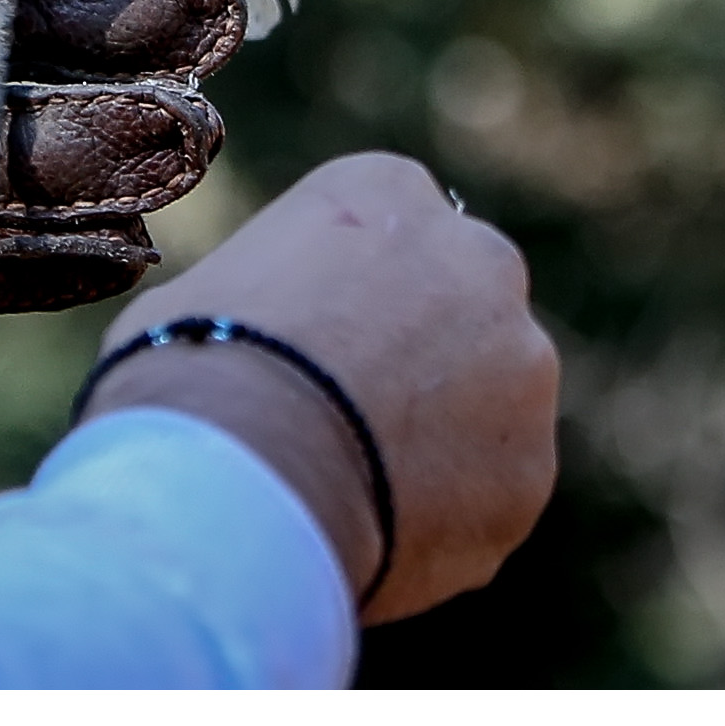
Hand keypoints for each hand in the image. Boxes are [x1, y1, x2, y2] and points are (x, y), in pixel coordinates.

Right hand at [80, 153, 557, 623]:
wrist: (243, 474)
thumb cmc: (195, 369)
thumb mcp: (209, 291)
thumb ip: (268, 299)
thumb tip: (253, 337)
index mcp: (387, 191)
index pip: (387, 227)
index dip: (347, 292)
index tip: (312, 341)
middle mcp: (478, 260)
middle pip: (458, 306)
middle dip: (419, 355)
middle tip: (347, 415)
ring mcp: (519, 368)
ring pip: (488, 405)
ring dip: (441, 438)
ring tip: (353, 490)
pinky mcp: (529, 471)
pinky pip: (488, 495)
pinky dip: (447, 516)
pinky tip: (377, 534)